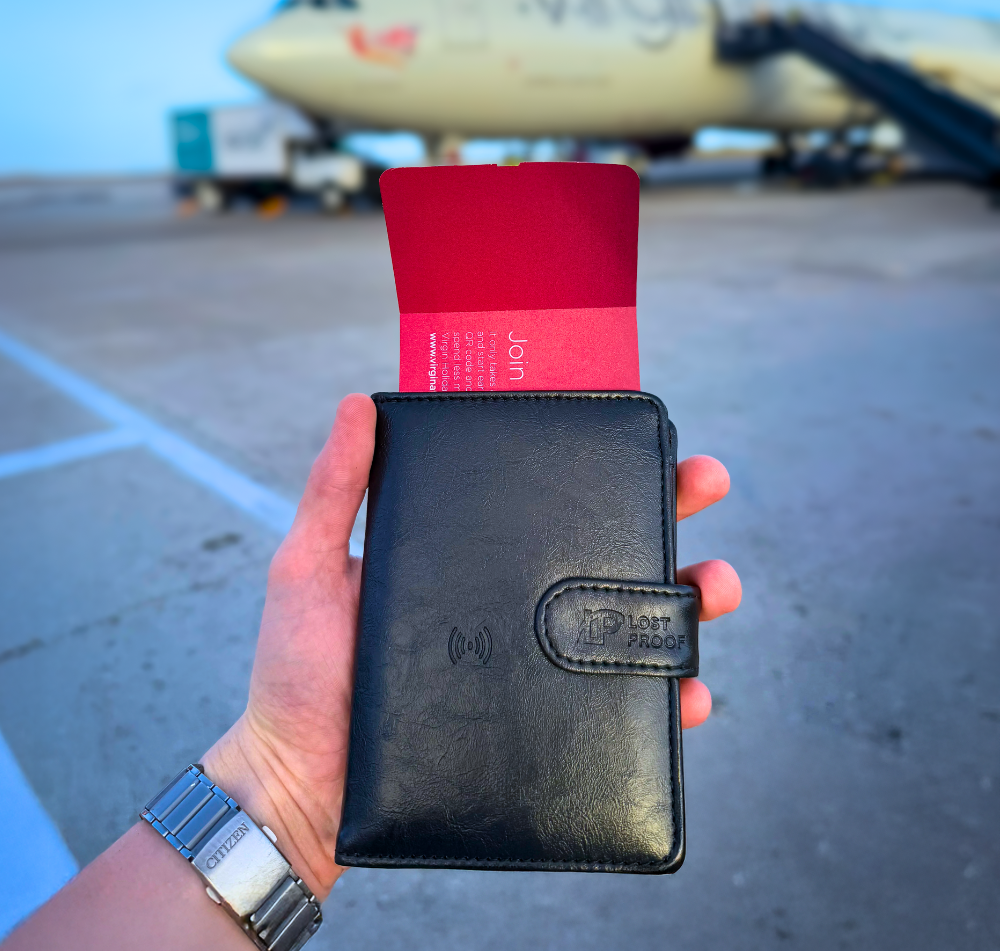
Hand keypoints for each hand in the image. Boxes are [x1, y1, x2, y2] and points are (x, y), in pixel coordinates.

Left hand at [203, 396, 740, 899]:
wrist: (301, 785)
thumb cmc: (300, 673)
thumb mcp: (310, 566)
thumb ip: (334, 489)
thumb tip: (357, 401)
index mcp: (473, 562)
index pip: (549, 504)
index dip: (603, 472)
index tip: (646, 442)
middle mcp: (512, 609)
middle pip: (607, 554)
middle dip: (671, 516)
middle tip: (707, 487)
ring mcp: (533, 670)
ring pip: (632, 627)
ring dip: (688, 604)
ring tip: (713, 588)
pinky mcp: (545, 732)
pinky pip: (624, 718)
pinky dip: (669, 703)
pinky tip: (692, 693)